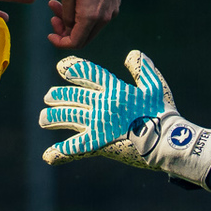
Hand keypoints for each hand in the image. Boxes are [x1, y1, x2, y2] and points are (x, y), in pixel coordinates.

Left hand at [38, 50, 210, 184]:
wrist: (167, 141)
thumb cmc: (163, 112)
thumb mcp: (155, 86)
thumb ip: (142, 69)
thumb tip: (132, 54)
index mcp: (115, 89)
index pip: (88, 74)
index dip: (73, 69)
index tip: (61, 67)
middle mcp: (102, 104)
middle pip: (72, 97)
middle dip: (58, 96)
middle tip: (49, 97)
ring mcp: (98, 124)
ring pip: (68, 117)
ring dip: (53, 117)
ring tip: (43, 119)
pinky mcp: (99, 144)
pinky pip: (75, 148)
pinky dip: (61, 153)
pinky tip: (48, 156)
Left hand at [50, 0, 119, 47]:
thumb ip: (66, 16)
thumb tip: (68, 29)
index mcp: (91, 17)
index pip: (76, 42)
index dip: (60, 42)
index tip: (49, 34)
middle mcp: (105, 18)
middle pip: (84, 38)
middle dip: (65, 32)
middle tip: (53, 16)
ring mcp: (111, 12)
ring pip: (90, 28)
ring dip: (73, 21)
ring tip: (57, 5)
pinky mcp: (114, 5)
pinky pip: (97, 18)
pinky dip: (83, 15)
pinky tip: (74, 1)